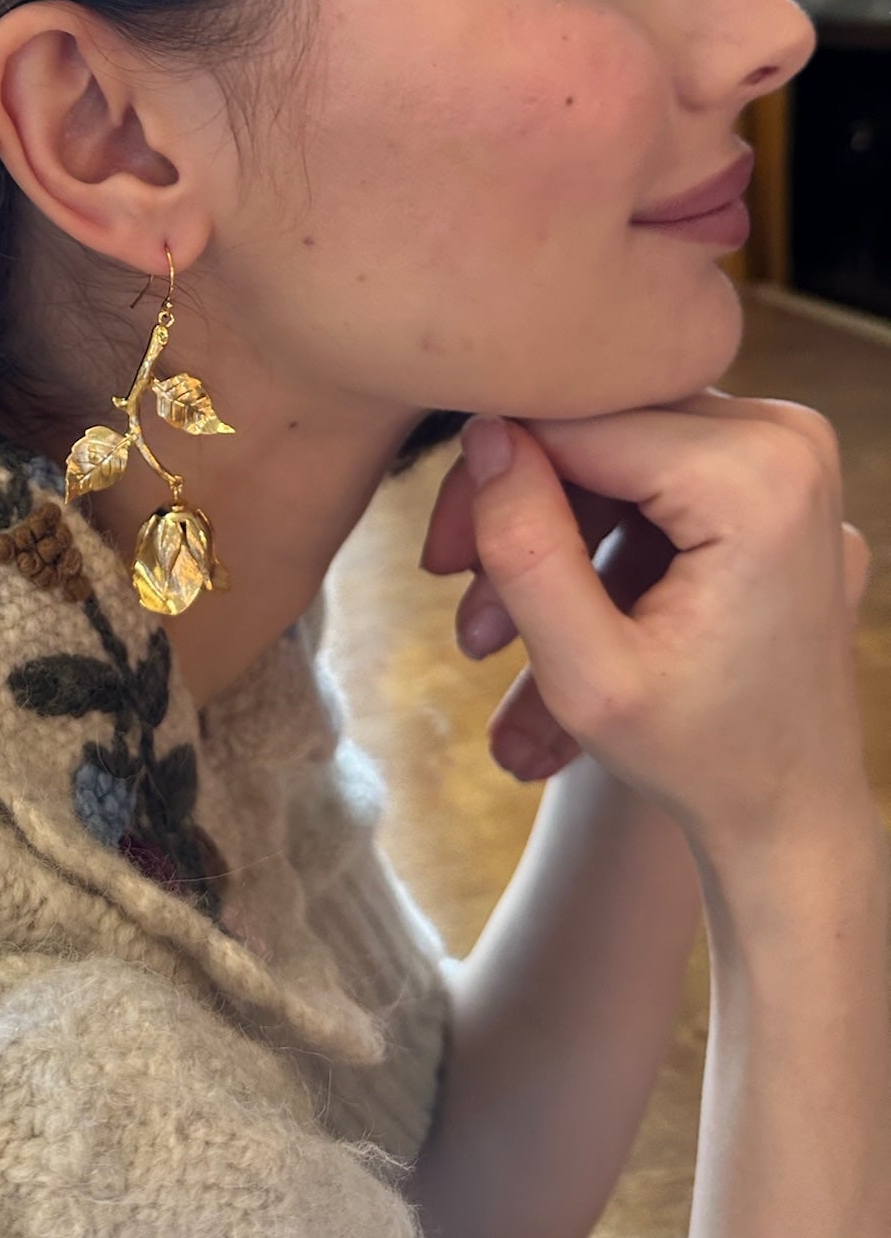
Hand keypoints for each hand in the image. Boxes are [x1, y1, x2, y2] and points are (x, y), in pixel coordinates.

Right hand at [429, 391, 872, 856]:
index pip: (574, 421)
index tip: (442, 561)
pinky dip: (595, 529)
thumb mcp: (587, 674)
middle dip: (514, 503)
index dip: (488, 481)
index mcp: (758, 477)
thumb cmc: (699, 760)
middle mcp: (790, 438)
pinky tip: (553, 606)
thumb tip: (484, 430)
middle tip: (454, 587)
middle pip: (594, 422)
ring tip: (494, 629)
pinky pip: (653, 465)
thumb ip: (526, 545)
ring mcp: (792, 450)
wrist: (794, 816)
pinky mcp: (778, 472)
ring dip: (545, 523)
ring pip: (612, 443)